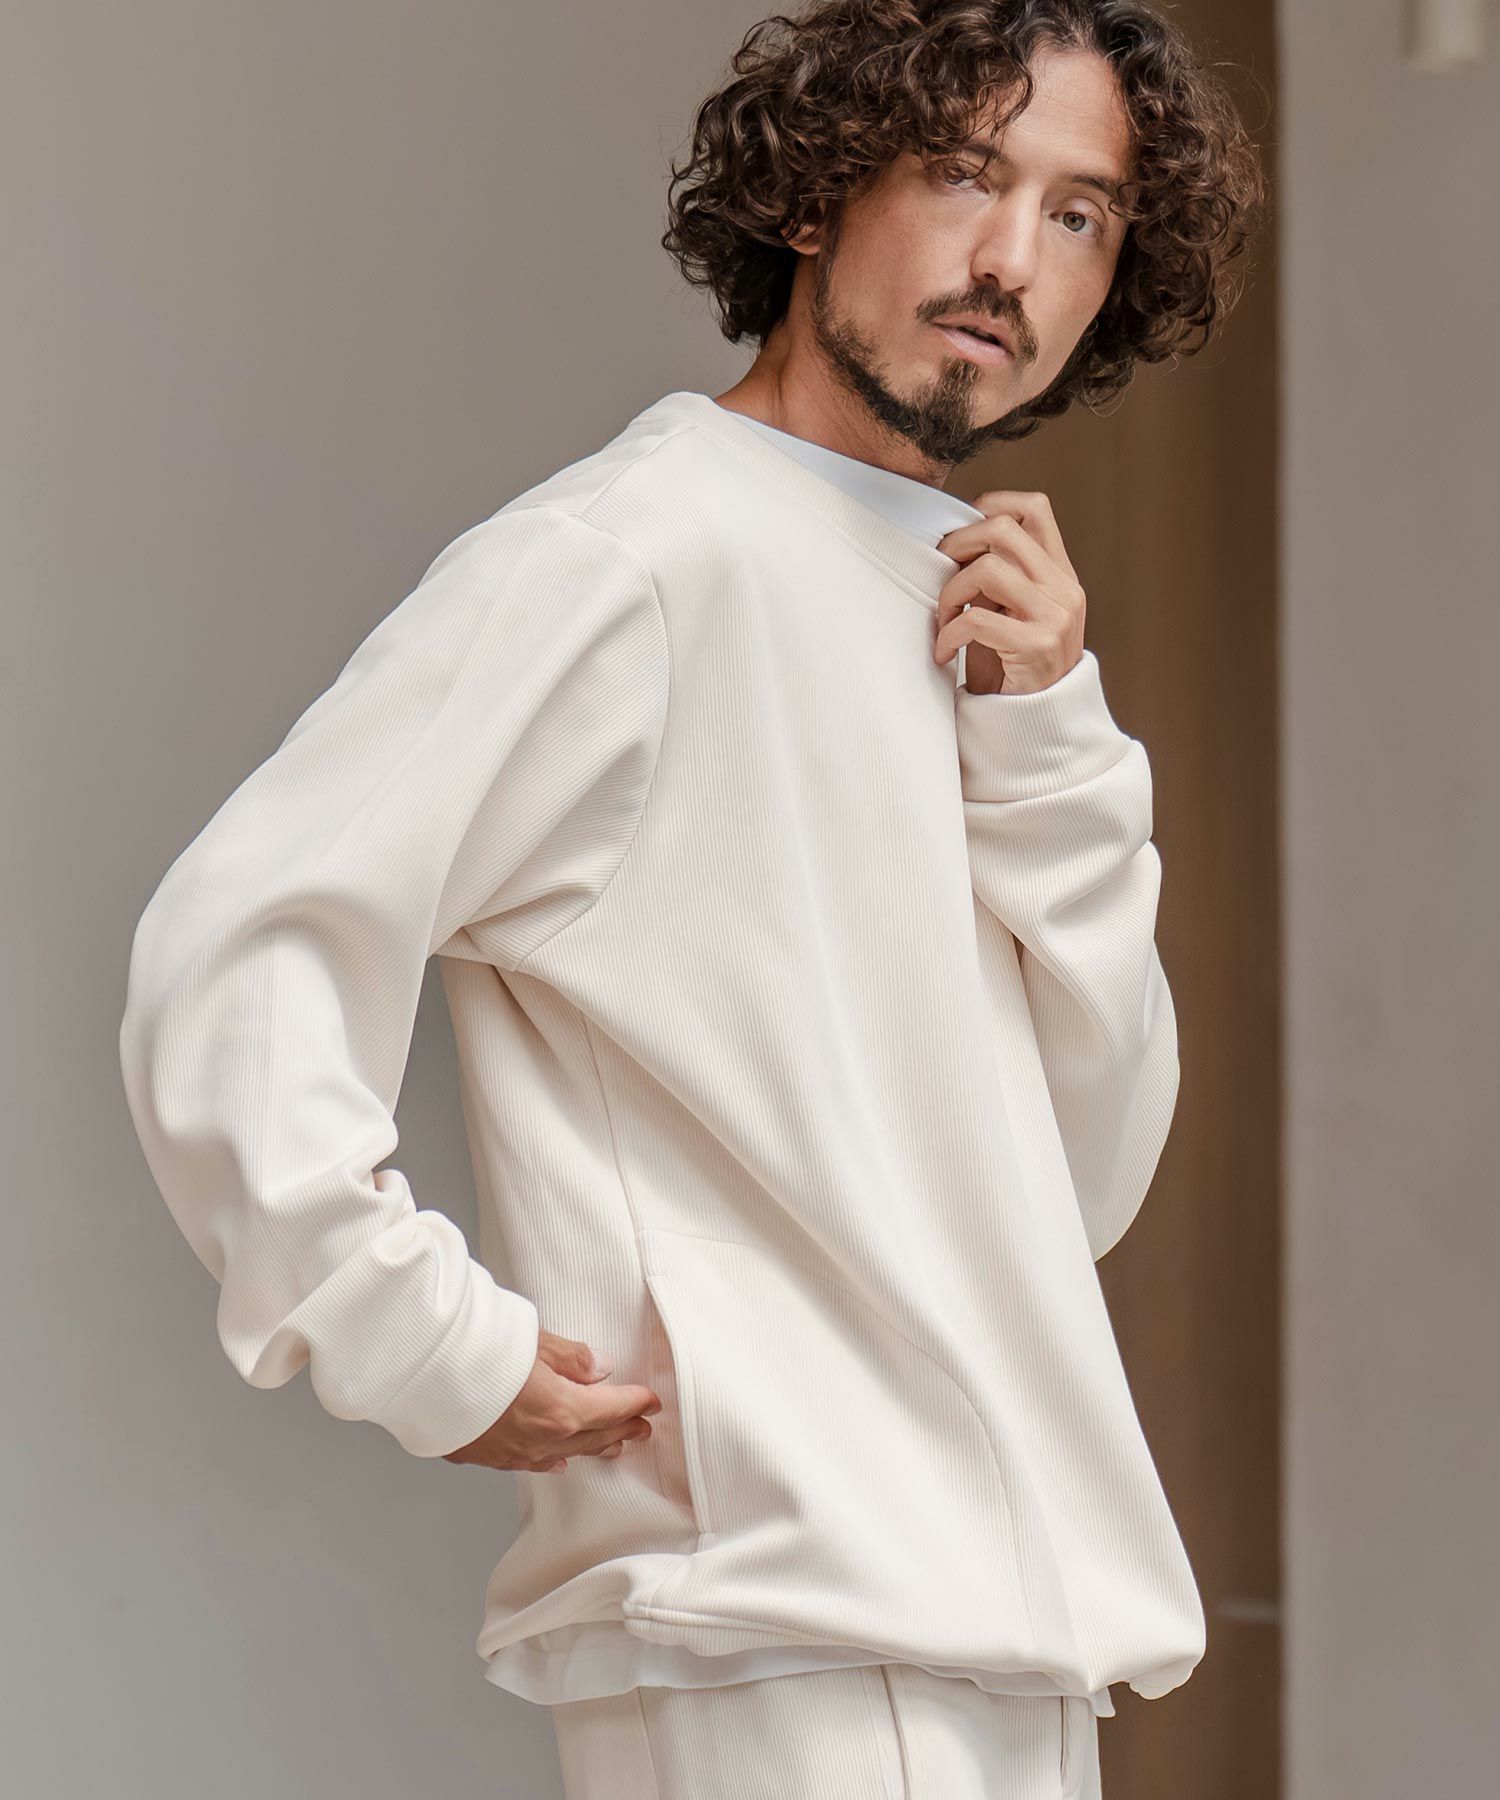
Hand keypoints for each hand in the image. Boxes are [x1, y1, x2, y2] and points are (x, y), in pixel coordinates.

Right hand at [442, 1327, 661, 1472]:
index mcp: (562, 1409)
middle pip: (594, 1435)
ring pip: (566, 1453)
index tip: (651, 1402)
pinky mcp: (486, 1455)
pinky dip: (553, 1459)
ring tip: (614, 1446)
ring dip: (593, 1447)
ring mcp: (513, 1452)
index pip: (611, 1408)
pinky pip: (531, 1462)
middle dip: (621, 1429)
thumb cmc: (477, 1350)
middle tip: (642, 1427)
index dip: (635, 1404)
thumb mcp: (535, 1341)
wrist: (423, 1373)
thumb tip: (601, 1368)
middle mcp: (542, 1439)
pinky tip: (559, 1461)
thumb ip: (572, 1358)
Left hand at [932, 490, 1086, 694]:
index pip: (1035, 508)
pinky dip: (948, 634)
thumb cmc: (1013, 668)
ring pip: (988, 570)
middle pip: (1003, 530)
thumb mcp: (1012, 614)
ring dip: (950, 593)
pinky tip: (945, 653)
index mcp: (1061, 575)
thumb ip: (999, 579)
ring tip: (943, 619)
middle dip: (958, 546)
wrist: (1037, 726)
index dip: (992, 506)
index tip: (962, 537)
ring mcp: (1055, 618)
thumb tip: (954, 542)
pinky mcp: (1037, 648)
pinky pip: (976, 621)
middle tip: (940, 575)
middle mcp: (1064, 590)